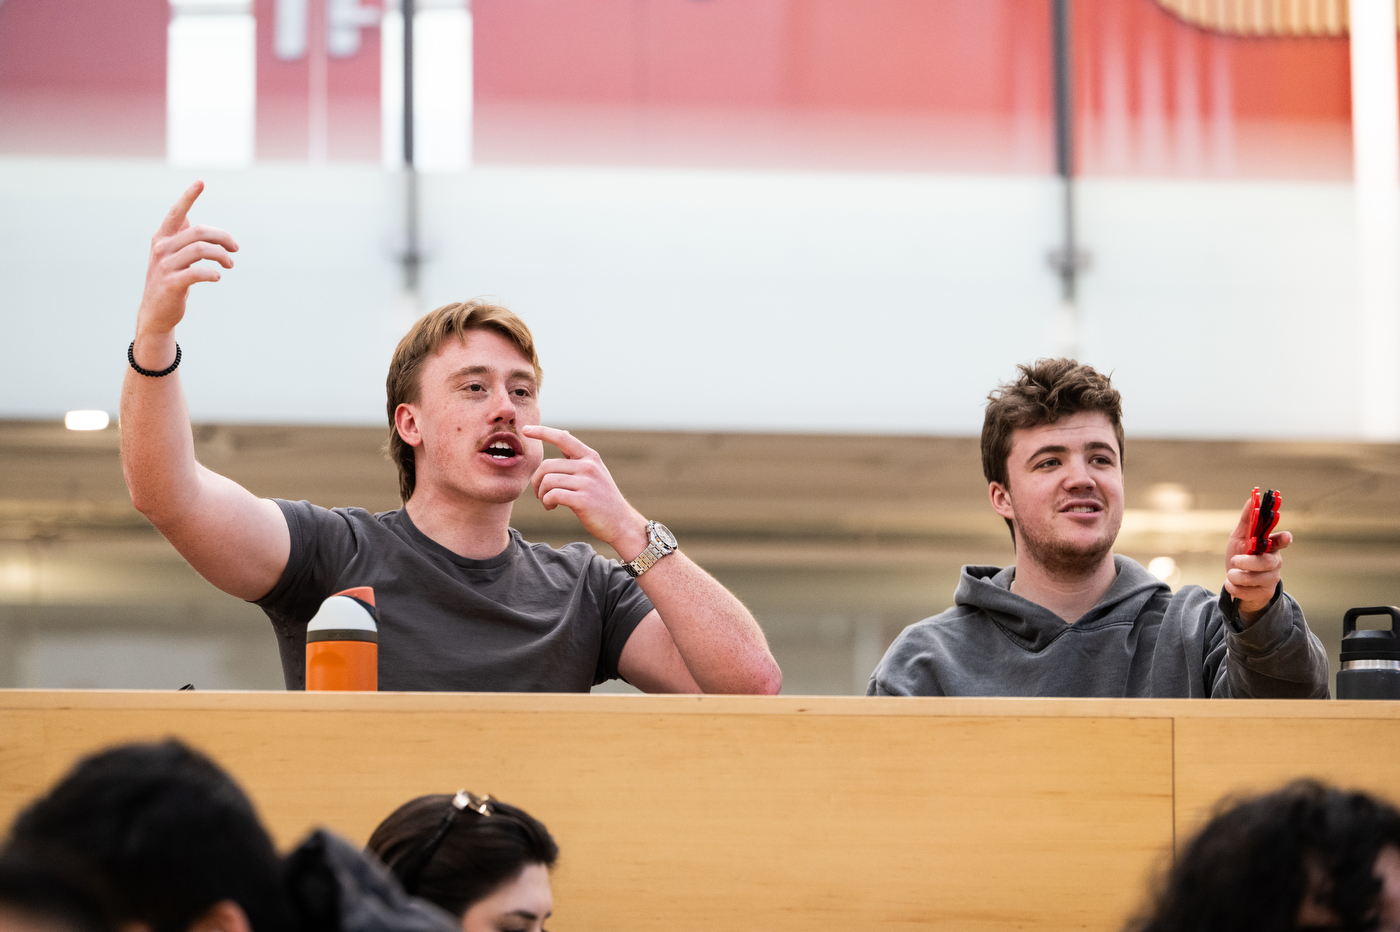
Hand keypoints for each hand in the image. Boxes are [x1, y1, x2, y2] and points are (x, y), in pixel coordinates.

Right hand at [135, 182, 238, 351]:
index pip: (176, 213)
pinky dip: (212, 273)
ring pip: (201, 250)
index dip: (188, 197)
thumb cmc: (170, 280)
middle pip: (199, 232)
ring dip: (222, 256)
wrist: (157, 312)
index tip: (201, 182)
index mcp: (162, 238)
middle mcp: (161, 248)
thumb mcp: (173, 256)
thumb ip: (180, 237)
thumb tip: (188, 216)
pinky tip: (217, 277)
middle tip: (236, 248)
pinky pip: (198, 272)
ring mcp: (164, 266)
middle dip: (223, 238)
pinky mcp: (172, 283)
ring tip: (230, 264)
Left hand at [523, 425, 647, 558]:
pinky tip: (551, 507)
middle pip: (548, 465)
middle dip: (537, 480)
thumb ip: (577, 455)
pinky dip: (547, 502)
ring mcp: (587, 483)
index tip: (526, 430)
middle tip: (539, 493)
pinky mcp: (582, 500)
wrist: (620, 523)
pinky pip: (552, 495)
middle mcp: (589, 466)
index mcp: (590, 457)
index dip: (542, 432)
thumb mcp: (594, 471)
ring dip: (541, 494)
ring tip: (547, 502)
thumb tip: (563, 433)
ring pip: (548, 481)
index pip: (563, 438)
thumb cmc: (602, 498)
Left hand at [1224, 494, 1292, 622]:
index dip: (1283, 539)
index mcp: (1269, 546)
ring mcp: (1271, 578)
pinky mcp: (1265, 593)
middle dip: (1248, 562)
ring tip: (1230, 574)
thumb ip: (1248, 521)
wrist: (1236, 583)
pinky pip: (1248, 592)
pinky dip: (1234, 588)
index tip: (1285, 536)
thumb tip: (1252, 498)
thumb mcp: (1240, 538)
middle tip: (1234, 560)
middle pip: (1266, 562)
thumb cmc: (1240, 557)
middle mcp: (1274, 562)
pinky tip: (1231, 584)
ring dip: (1237, 576)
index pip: (1281, 541)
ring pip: (1256, 579)